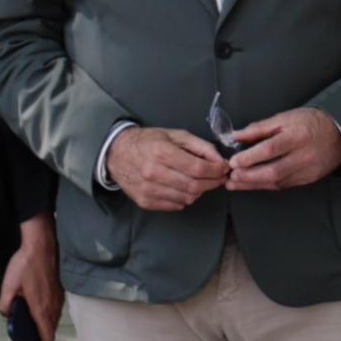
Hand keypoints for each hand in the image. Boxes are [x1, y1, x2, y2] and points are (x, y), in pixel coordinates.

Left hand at [2, 222, 62, 340]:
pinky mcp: (60, 290)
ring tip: (29, 317)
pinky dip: (47, 312)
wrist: (42, 244)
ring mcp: (59, 298)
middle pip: (51, 329)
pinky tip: (35, 302)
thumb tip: (7, 314)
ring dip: (44, 322)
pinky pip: (55, 308)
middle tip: (27, 332)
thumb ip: (5, 304)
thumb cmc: (26, 264)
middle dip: (40, 334)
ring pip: (54, 318)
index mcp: (41, 308)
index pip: (47, 336)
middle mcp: (53, 306)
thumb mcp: (8, 285)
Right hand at [108, 126, 232, 211]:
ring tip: (199, 181)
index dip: (216, 171)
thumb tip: (220, 161)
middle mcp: (154, 173)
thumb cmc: (148, 142)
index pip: (198, 168)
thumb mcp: (175, 135)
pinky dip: (185, 198)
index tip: (223, 168)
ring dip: (199, 191)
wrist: (117, 153)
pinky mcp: (145, 201)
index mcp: (162, 152)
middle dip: (212, 182)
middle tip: (218, 177)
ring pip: (187, 198)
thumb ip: (200, 146)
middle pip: (194, 186)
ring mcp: (148, 190)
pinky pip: (175, 206)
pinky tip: (183, 187)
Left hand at [222, 107, 340, 190]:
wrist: (338, 135)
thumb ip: (259, 128)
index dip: (250, 157)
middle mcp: (303, 156)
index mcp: (297, 136)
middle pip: (273, 171)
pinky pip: (283, 186)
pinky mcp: (307, 180)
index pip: (270, 149)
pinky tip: (251, 184)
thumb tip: (236, 136)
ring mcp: (306, 171)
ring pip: (276, 182)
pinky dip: (265, 186)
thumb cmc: (310, 123)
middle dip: (248, 176)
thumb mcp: (285, 118)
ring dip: (253, 184)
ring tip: (235, 183)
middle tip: (231, 176)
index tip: (234, 161)